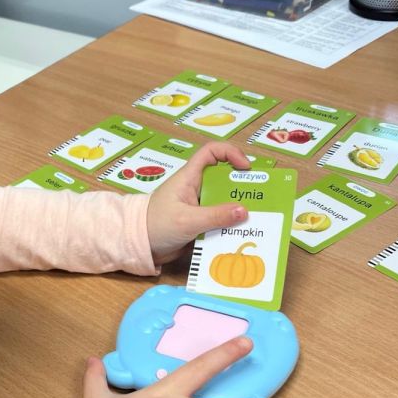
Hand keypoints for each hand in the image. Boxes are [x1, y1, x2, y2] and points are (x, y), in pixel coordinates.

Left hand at [147, 142, 250, 264]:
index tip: (246, 168)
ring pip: (223, 200)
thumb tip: (244, 211)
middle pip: (223, 178)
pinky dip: (229, 224)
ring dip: (237, 208)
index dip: (231, 153)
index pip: (211, 152)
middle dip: (241, 186)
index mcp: (189, 177)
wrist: (138, 245)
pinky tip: (240, 234)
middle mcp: (194, 187)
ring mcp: (197, 205)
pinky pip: (218, 218)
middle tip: (259, 198)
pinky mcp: (198, 221)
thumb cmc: (156, 225)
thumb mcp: (187, 220)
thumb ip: (215, 216)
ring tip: (256, 219)